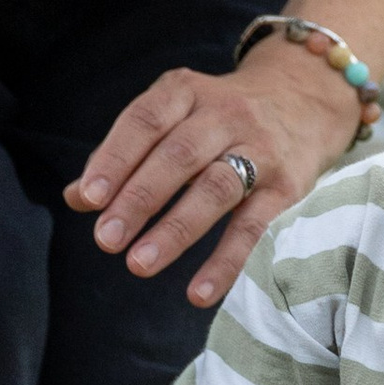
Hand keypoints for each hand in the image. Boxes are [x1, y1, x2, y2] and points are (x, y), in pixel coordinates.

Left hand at [65, 37, 357, 307]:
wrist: (306, 98)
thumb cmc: (220, 117)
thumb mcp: (175, 117)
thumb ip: (128, 154)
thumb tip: (77, 198)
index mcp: (186, 91)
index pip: (145, 121)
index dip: (115, 158)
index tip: (88, 198)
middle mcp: (224, 114)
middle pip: (178, 155)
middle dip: (138, 198)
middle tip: (105, 240)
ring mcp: (260, 148)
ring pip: (216, 188)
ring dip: (175, 229)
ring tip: (139, 265)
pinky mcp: (287, 185)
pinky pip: (254, 226)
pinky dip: (226, 261)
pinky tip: (198, 293)